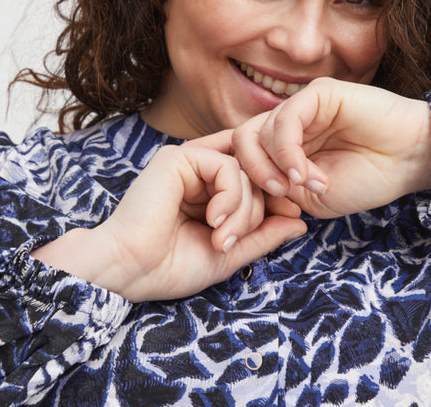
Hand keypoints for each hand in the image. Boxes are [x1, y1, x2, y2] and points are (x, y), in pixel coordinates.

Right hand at [32, 134, 305, 301]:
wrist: (129, 272)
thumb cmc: (171, 266)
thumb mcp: (230, 252)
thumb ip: (264, 235)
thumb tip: (301, 223)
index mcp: (209, 189)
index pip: (256, 177)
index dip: (276, 193)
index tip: (292, 214)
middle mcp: (200, 171)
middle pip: (256, 173)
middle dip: (257, 209)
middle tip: (234, 240)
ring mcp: (189, 161)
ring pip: (245, 169)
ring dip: (242, 209)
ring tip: (221, 237)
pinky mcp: (178, 157)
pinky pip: (227, 167)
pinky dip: (230, 197)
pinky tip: (213, 220)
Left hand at [233, 77, 430, 217]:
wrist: (410, 159)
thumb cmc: (366, 179)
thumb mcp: (312, 197)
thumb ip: (279, 189)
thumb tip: (246, 188)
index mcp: (282, 147)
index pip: (242, 158)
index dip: (242, 186)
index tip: (258, 215)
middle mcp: (286, 125)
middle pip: (241, 143)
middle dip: (250, 174)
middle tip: (278, 194)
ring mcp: (300, 106)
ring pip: (258, 131)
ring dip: (277, 166)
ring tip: (307, 185)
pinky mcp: (317, 93)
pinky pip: (285, 119)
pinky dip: (287, 151)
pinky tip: (305, 173)